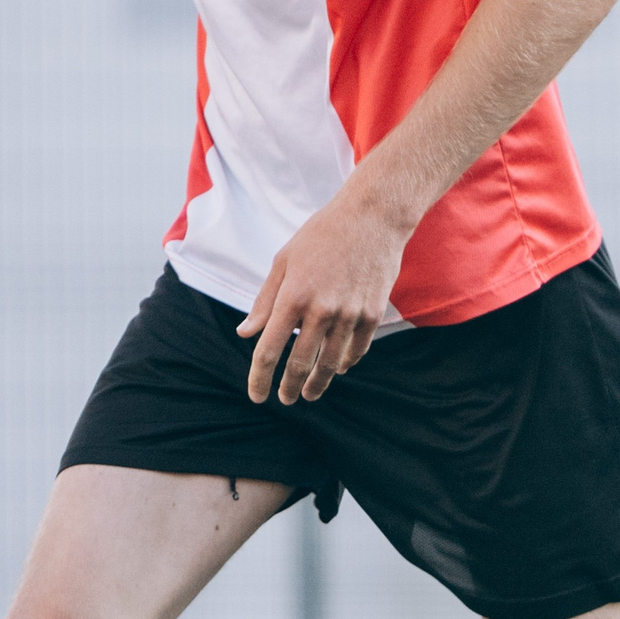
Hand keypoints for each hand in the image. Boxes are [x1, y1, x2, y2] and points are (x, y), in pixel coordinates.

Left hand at [237, 189, 411, 404]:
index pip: (269, 349)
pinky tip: (336, 369)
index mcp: (292, 296)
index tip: (257, 395)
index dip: (259, 377)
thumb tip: (247, 333)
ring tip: (310, 393)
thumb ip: (265, 301)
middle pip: (300, 363)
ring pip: (330, 363)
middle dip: (290, 387)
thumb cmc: (320, 236)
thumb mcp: (284, 262)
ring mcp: (350, 314)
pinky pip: (356, 350)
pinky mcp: (372, 314)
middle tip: (285, 399)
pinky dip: (344, 363)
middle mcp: (321, 310)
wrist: (372, 219)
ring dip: (318, 383)